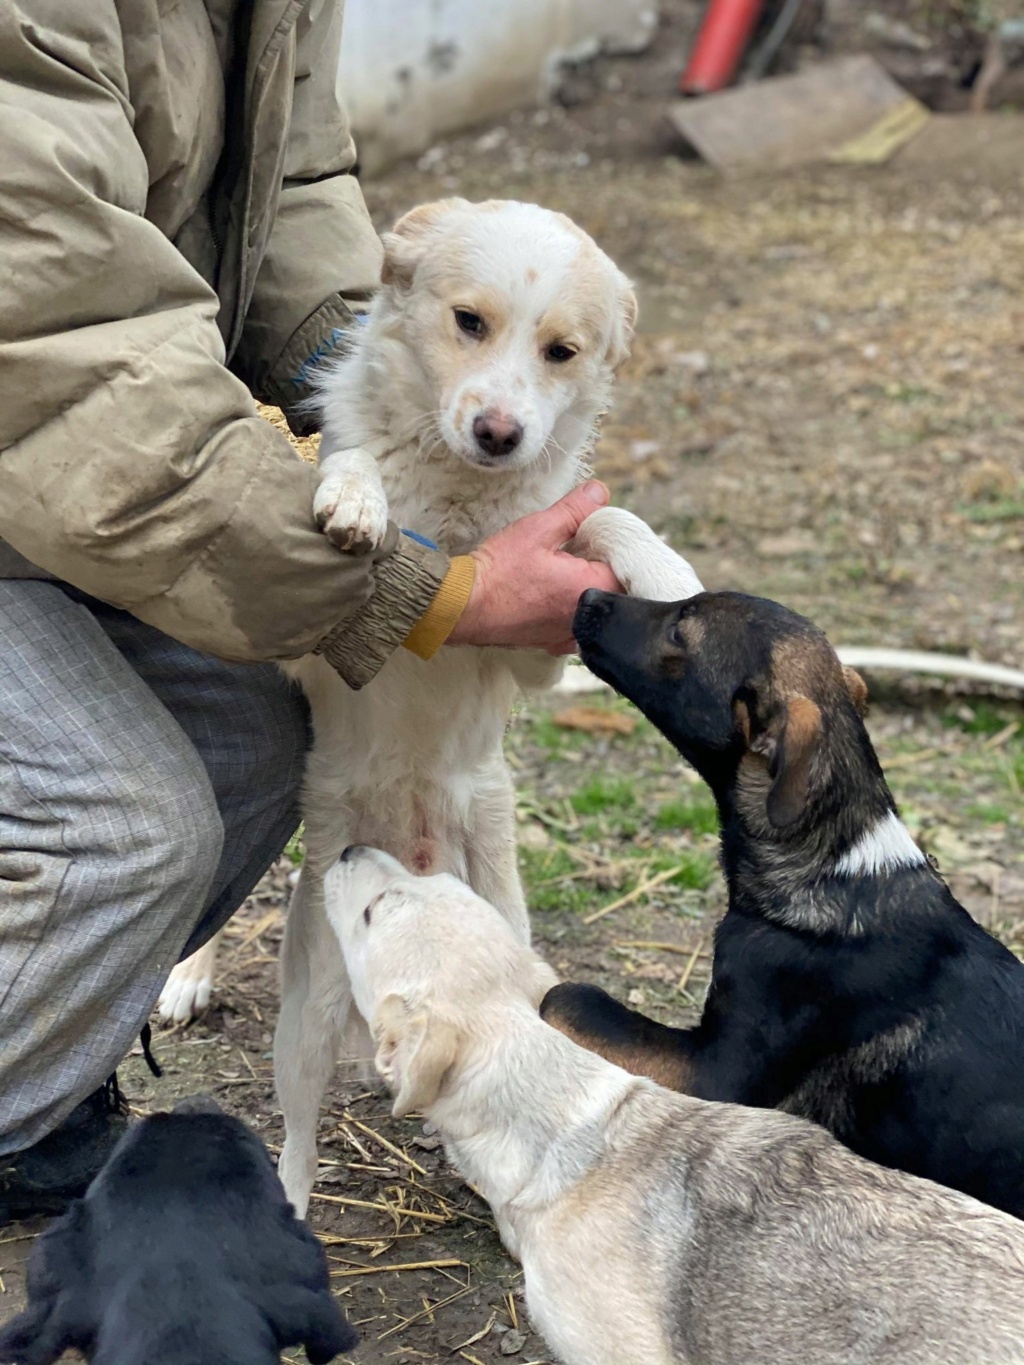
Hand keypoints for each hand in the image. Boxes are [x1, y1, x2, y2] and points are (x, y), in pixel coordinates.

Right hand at [447, 482, 622, 652]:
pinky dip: (569, 606)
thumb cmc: (498, 572)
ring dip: (585, 587)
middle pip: (613, 590)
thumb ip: (575, 510)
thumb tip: (600, 492)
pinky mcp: (552, 642)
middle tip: (579, 547)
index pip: (626, 568)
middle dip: (600, 566)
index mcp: (590, 590)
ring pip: (593, 607)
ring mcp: (568, 635)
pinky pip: (574, 623)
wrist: (462, 607)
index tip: (596, 535)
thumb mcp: (538, 530)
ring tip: (563, 567)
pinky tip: (550, 590)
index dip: (614, 548)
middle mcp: (585, 619)